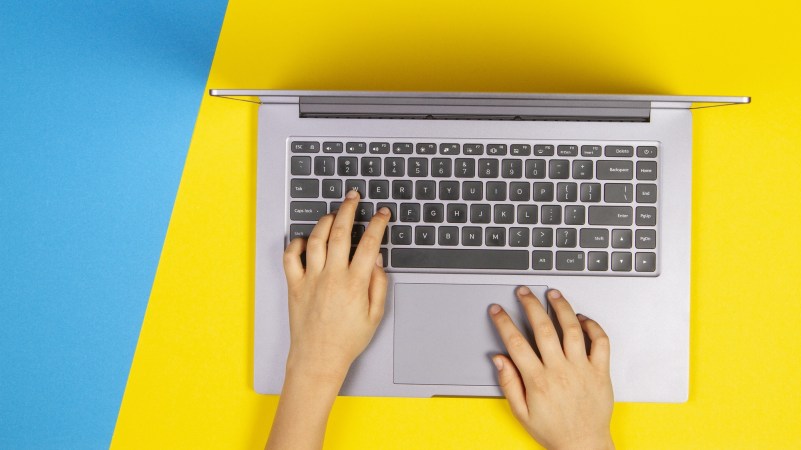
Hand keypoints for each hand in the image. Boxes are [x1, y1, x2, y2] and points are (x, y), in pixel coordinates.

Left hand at [282, 189, 389, 381]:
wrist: (318, 359)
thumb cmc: (347, 340)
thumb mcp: (375, 315)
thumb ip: (378, 284)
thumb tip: (376, 259)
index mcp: (355, 283)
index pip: (369, 243)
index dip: (378, 224)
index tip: (382, 213)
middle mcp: (332, 276)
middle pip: (340, 232)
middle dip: (349, 209)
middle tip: (354, 196)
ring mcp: (311, 279)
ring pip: (316, 238)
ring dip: (325, 220)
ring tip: (333, 212)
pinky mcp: (294, 285)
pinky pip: (290, 256)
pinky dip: (296, 243)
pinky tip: (305, 239)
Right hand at [489, 287, 613, 449]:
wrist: (584, 446)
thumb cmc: (554, 431)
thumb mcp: (521, 413)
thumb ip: (509, 383)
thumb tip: (499, 359)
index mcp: (538, 381)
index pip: (516, 343)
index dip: (504, 322)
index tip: (498, 311)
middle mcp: (560, 371)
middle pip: (542, 328)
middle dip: (530, 304)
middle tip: (523, 292)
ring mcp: (582, 369)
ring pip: (571, 328)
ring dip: (561, 307)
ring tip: (553, 293)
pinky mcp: (601, 371)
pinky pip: (600, 342)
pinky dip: (592, 326)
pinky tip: (581, 318)